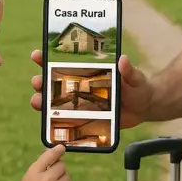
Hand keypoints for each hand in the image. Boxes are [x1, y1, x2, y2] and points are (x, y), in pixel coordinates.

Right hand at [9, 145, 71, 180]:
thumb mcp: (29, 177)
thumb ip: (42, 165)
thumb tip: (57, 150)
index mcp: (34, 172)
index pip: (49, 156)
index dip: (57, 151)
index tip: (62, 148)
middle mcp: (45, 180)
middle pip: (61, 166)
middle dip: (58, 169)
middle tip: (50, 178)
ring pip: (67, 177)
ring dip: (62, 180)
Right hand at [29, 49, 152, 128]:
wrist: (145, 108)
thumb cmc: (138, 87)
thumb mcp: (135, 77)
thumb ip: (129, 70)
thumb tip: (123, 59)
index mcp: (88, 71)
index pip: (64, 63)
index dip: (47, 58)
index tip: (37, 55)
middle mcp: (81, 86)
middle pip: (53, 83)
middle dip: (40, 81)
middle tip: (36, 82)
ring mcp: (81, 103)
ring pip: (55, 103)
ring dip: (42, 102)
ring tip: (37, 102)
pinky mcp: (86, 119)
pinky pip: (68, 122)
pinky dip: (57, 124)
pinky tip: (50, 126)